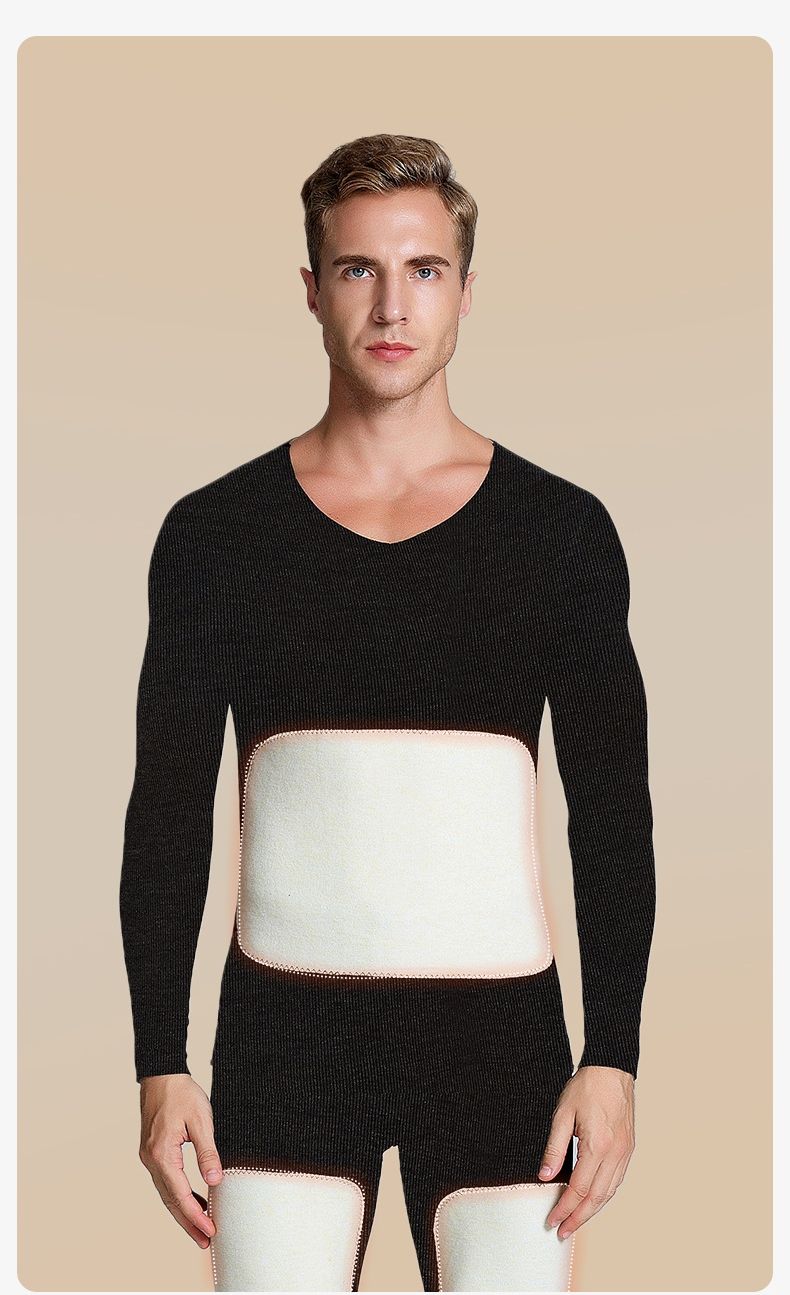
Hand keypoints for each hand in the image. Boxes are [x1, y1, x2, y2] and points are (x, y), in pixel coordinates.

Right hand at [138, 1073, 222, 1247]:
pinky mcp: (153, 1153)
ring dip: (183, 1213)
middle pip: (170, 1201)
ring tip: (201, 1230)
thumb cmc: (182, 1093)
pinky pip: (166, 1182)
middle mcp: (151, 1160)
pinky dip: (179, 1196)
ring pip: (166, 1194)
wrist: (161, 1074)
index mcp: (161, 1153)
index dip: (196, 1215)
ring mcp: (149, 1157)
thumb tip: (215, 1182)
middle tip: (206, 1242)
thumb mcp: (201, 1120)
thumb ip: (207, 1152)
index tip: (210, 1231)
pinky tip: (193, 1202)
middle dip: (188, 1223)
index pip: (180, 1194)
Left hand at [539, 1065, 635, 1238]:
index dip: (564, 1208)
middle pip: (596, 1197)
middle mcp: (615, 1153)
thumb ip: (554, 1148)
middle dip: (578, 1218)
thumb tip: (545, 1177)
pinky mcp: (628, 1148)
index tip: (552, 1220)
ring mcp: (625, 1152)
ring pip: (609, 1192)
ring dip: (592, 1211)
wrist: (612, 1068)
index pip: (578, 1188)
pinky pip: (616, 1180)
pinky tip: (593, 1200)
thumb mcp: (562, 1114)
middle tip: (562, 1231)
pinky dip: (604, 1195)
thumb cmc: (585, 1087)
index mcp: (597, 1145)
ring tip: (576, 1221)